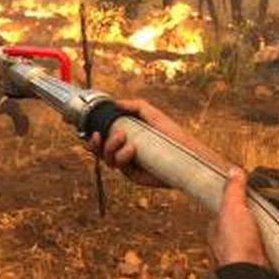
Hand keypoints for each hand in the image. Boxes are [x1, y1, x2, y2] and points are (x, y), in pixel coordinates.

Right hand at [85, 98, 216, 188]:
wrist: (185, 153)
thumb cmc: (171, 134)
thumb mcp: (151, 114)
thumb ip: (134, 105)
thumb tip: (115, 103)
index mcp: (124, 137)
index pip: (102, 138)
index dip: (92, 136)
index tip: (92, 129)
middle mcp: (123, 151)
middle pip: (99, 150)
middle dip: (94, 144)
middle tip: (100, 134)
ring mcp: (128, 164)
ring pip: (107, 159)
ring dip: (109, 147)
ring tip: (123, 138)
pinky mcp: (133, 175)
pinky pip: (120, 167)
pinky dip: (122, 157)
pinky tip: (132, 149)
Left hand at [208, 167, 268, 267]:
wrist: (252, 275)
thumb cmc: (236, 244)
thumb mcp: (232, 208)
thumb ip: (233, 190)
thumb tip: (233, 170)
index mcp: (217, 229)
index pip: (225, 209)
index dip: (236, 198)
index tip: (248, 190)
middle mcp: (229, 241)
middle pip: (244, 220)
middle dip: (258, 210)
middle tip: (269, 201)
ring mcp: (246, 251)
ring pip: (259, 231)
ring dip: (271, 222)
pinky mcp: (262, 258)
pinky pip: (272, 242)